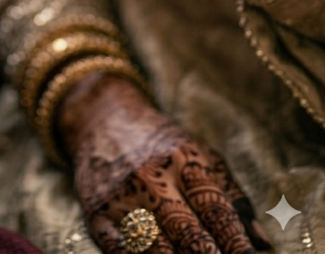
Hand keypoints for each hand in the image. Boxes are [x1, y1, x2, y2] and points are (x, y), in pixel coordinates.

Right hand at [58, 75, 272, 253]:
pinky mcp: (97, 212)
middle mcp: (152, 177)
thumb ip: (232, 196)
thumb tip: (263, 243)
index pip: (214, 207)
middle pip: (185, 230)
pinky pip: (118, 248)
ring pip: (153, 245)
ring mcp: (122, 196)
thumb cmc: (162, 144)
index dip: (235, 240)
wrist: (103, 119)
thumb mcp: (200, 155)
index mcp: (183, 160)